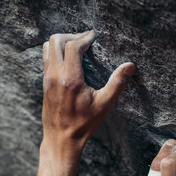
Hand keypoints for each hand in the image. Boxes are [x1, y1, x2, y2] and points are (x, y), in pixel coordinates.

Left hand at [39, 30, 135, 175]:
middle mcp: (55, 76)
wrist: (61, 140)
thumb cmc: (83, 124)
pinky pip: (46, 58)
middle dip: (71, 36)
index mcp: (70, 79)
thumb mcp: (104, 105)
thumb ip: (117, 83)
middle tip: (86, 41)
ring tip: (77, 48)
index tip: (94, 37)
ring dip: (62, 43)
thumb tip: (130, 66)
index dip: (85, 37)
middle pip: (55, 40)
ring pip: (47, 48)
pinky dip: (56, 52)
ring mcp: (47, 79)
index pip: (73, 46)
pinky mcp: (44, 84)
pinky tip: (69, 61)